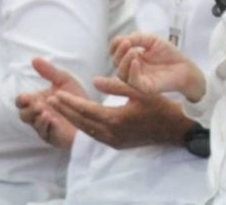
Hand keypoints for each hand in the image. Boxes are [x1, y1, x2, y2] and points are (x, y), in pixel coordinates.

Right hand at [15, 58, 82, 148]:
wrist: (92, 112)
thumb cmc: (75, 97)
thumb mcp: (63, 80)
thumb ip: (49, 71)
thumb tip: (34, 59)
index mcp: (37, 101)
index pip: (21, 102)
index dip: (21, 100)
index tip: (27, 97)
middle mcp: (38, 114)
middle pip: (23, 115)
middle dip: (28, 110)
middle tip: (37, 105)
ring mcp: (45, 126)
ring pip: (34, 125)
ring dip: (37, 118)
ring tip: (45, 112)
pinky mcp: (54, 137)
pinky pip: (46, 134)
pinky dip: (48, 127)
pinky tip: (53, 120)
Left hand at [50, 76, 192, 148]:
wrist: (175, 129)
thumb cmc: (160, 106)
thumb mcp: (140, 90)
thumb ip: (116, 84)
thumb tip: (95, 80)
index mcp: (116, 119)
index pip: (86, 110)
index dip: (69, 103)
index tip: (55, 95)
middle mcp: (112, 134)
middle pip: (82, 123)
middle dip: (65, 112)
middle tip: (50, 101)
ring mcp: (114, 141)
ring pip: (86, 131)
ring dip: (72, 120)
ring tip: (60, 109)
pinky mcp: (118, 144)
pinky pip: (95, 135)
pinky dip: (84, 126)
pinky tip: (78, 119)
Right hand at [110, 33, 204, 102]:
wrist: (185, 67)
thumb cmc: (169, 54)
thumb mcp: (152, 40)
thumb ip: (137, 38)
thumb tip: (122, 39)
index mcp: (133, 58)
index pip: (116, 53)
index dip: (115, 46)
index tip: (122, 40)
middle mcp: (133, 69)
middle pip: (116, 63)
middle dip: (119, 52)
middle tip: (127, 43)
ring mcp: (138, 79)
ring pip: (121, 74)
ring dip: (123, 61)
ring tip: (132, 51)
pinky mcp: (145, 87)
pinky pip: (133, 82)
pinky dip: (132, 71)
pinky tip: (136, 61)